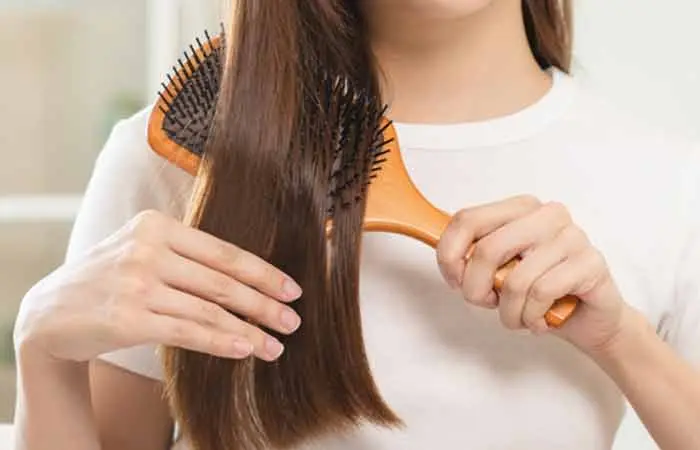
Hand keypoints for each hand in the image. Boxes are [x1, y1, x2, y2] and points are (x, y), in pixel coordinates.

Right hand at [14, 210, 302, 363]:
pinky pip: (187, 332)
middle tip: (293, 321)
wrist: (51, 310)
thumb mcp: (143, 249)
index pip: (224, 252)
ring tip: (276, 346)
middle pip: (222, 282)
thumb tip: (251, 277)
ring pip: (209, 310)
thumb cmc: (110, 279)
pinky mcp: (127, 318)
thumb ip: (188, 254)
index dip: (263, 273)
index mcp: (158, 225)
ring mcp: (136, 283)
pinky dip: (221, 342)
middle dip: (264, 304)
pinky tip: (245, 350)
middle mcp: (148, 249)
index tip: (292, 289)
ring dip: (250, 331)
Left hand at [436, 195, 626, 353]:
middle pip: (487, 250)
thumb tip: (449, 258)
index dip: (449, 255)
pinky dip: (532, 316)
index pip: (467, 219)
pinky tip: (539, 319)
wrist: (590, 320)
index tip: (454, 280)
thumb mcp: (499, 270)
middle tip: (487, 303)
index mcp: (520, 208)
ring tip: (518, 317)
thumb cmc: (539, 291)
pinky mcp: (590, 264)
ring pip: (515, 280)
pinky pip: (542, 293)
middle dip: (476, 289)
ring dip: (509, 312)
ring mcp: (572, 237)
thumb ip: (475, 257)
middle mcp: (547, 215)